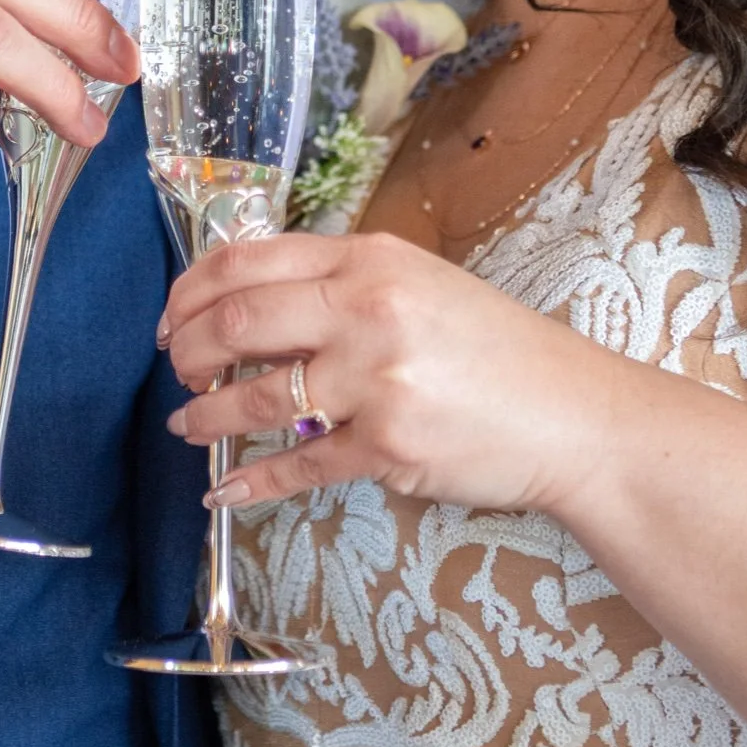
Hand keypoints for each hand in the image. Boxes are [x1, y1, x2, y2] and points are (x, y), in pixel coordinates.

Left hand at [159, 231, 624, 517]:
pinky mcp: (386, 446)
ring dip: (206, 416)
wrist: (573, 416)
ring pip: (256, 397)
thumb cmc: (499, 352)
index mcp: (371, 259)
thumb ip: (344, 288)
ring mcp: (376, 380)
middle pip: (238, 320)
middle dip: (189, 351)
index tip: (173, 318)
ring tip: (188, 425)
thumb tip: (253, 308)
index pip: (249, 259)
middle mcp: (368, 309)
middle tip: (178, 371)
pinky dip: (250, 479)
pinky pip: (298, 465)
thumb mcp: (422, 287)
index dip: (192, 290)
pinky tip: (224, 486)